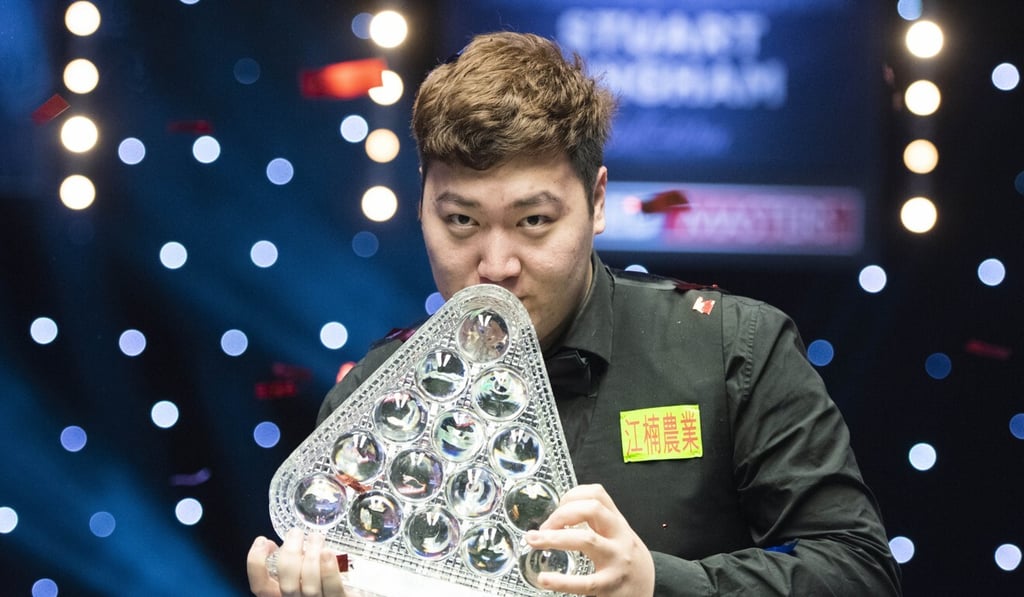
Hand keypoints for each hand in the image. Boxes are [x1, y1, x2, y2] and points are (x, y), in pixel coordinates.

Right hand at [246, 528, 346, 596]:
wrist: (346, 592)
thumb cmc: (321, 580)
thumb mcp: (300, 571)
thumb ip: (292, 561)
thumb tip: (285, 541)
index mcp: (282, 595)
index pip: (260, 587)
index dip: (256, 563)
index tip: (264, 540)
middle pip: (287, 585)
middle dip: (290, 554)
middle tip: (296, 533)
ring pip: (309, 587)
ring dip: (311, 558)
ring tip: (316, 538)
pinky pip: (333, 590)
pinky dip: (329, 570)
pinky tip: (327, 552)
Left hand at [525, 484, 654, 596]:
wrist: (648, 591)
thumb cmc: (629, 562)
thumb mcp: (619, 536)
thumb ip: (599, 523)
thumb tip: (562, 513)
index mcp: (617, 523)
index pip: (597, 494)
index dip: (571, 496)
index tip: (557, 508)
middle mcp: (619, 537)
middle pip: (592, 509)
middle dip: (561, 514)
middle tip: (542, 527)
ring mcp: (616, 560)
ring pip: (586, 540)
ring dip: (554, 538)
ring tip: (533, 541)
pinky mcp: (609, 586)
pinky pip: (584, 582)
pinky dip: (560, 581)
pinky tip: (544, 579)